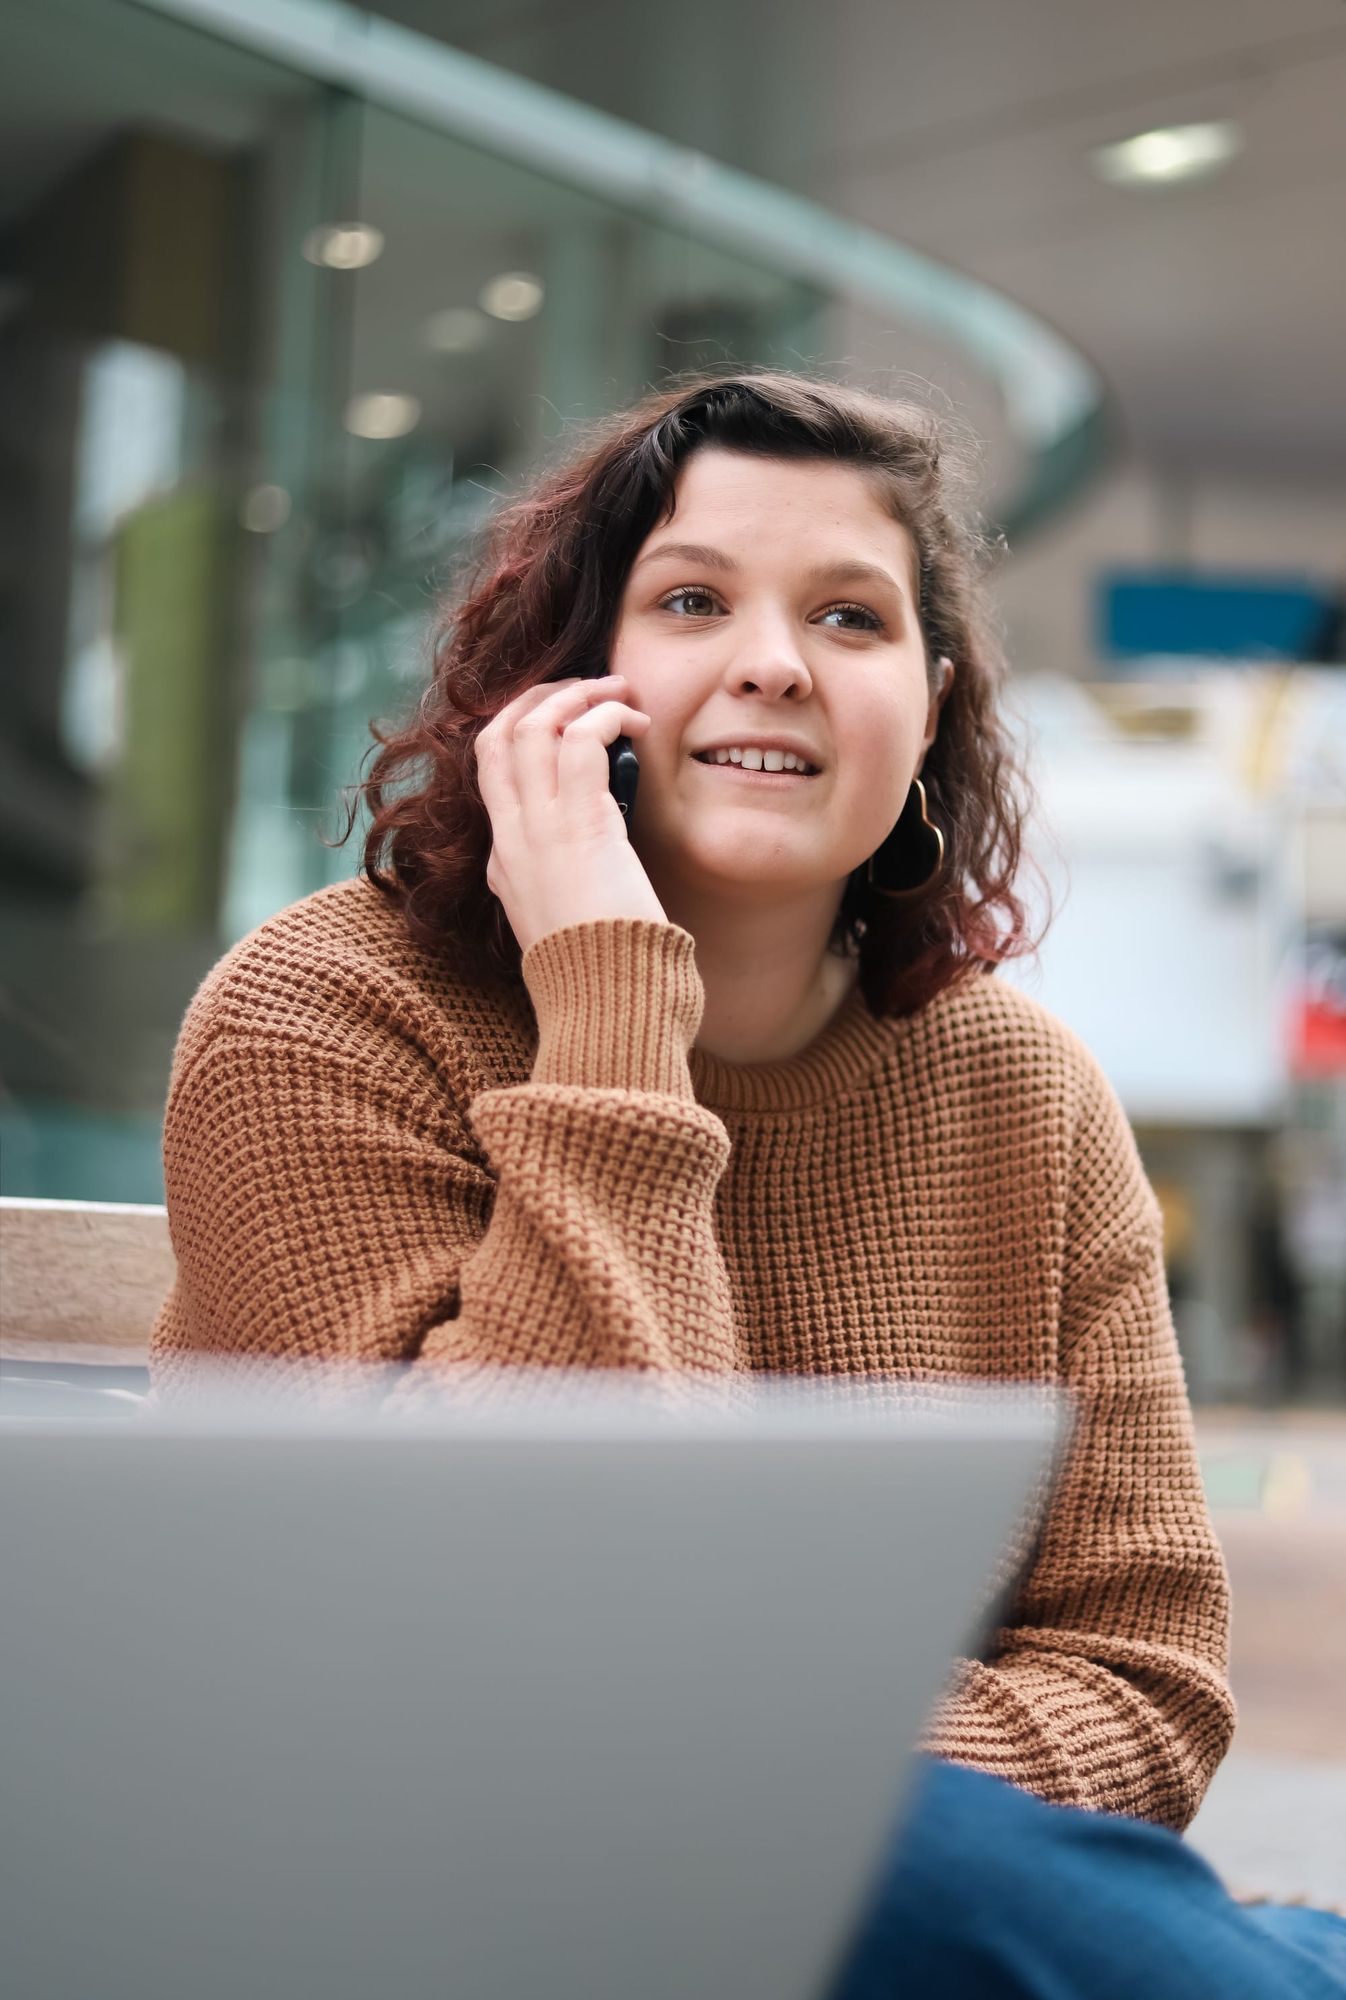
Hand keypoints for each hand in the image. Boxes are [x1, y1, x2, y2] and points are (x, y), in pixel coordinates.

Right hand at [476, 675, 666, 960]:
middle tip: (586, 689)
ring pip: (529, 727)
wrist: (608, 1004)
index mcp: (505, 865)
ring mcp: (537, 830)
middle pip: (495, 737)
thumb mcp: (569, 929)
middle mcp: (511, 840)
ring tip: (617, 691)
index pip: (490, 776)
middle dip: (538, 698)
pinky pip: (580, 740)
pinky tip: (635, 721)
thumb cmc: (604, 975)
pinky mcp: (579, 824)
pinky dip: (606, 715)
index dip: (521, 733)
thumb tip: (595, 869)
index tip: (563, 719)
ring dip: (575, 695)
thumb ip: (566, 893)